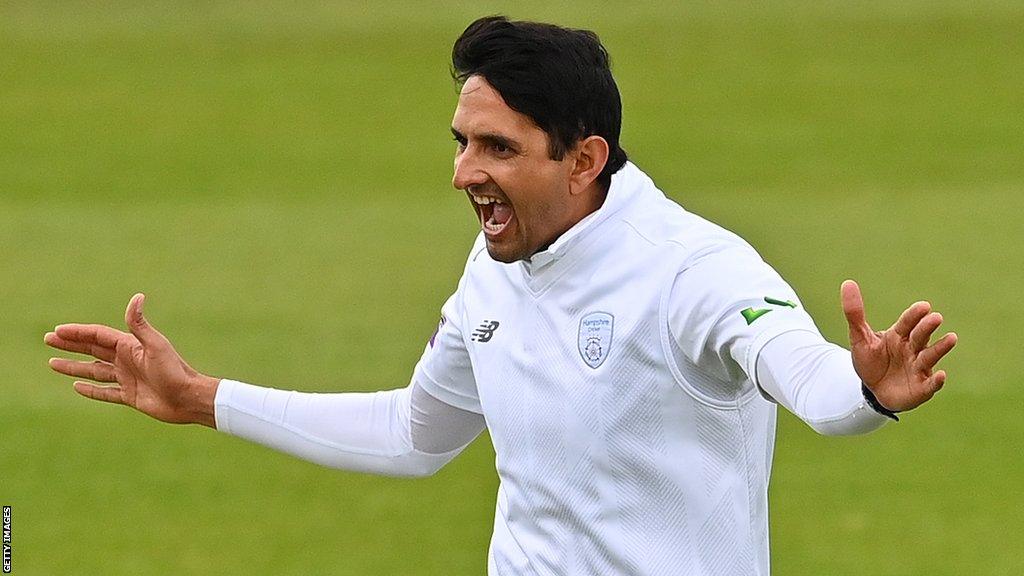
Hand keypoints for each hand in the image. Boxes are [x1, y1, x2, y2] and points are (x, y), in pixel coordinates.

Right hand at [45, 294, 219, 427]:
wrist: (187, 398)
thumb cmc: (174, 370)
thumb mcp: (155, 345)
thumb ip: (140, 324)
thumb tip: (137, 296)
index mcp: (130, 346)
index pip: (98, 336)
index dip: (78, 332)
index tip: (57, 331)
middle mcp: (126, 360)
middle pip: (92, 350)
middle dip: (70, 344)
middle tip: (48, 339)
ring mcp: (127, 378)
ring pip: (94, 371)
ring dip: (74, 367)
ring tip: (52, 364)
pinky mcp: (129, 396)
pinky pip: (104, 392)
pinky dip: (90, 390)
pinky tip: (76, 386)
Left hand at [841, 280, 957, 412]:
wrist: (873, 390)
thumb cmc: (870, 361)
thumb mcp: (859, 337)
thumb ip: (854, 313)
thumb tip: (847, 282)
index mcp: (898, 335)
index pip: (907, 322)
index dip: (914, 315)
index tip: (923, 306)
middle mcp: (912, 349)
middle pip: (920, 336)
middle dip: (927, 327)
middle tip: (935, 317)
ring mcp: (918, 368)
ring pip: (930, 356)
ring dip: (940, 348)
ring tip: (952, 338)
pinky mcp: (921, 388)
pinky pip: (930, 385)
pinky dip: (936, 381)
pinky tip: (941, 375)